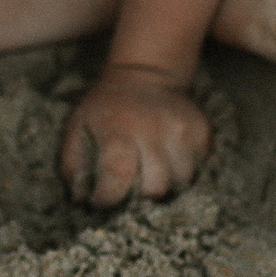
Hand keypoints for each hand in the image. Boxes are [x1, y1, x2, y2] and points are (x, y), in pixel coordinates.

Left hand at [60, 64, 209, 207]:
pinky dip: (184, 171)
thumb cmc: (106, 110)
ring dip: (167, 185)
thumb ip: (73, 166)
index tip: (102, 200)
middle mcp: (153, 131)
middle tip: (133, 187)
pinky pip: (199, 168)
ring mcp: (182, 130)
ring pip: (182, 182)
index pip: (117, 177)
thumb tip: (81, 200)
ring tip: (153, 172)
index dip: (108, 198)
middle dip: (142, 197)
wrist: (146, 75)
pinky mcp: (202, 131)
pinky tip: (169, 159)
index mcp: (118, 131)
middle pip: (156, 188)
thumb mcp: (77, 129)